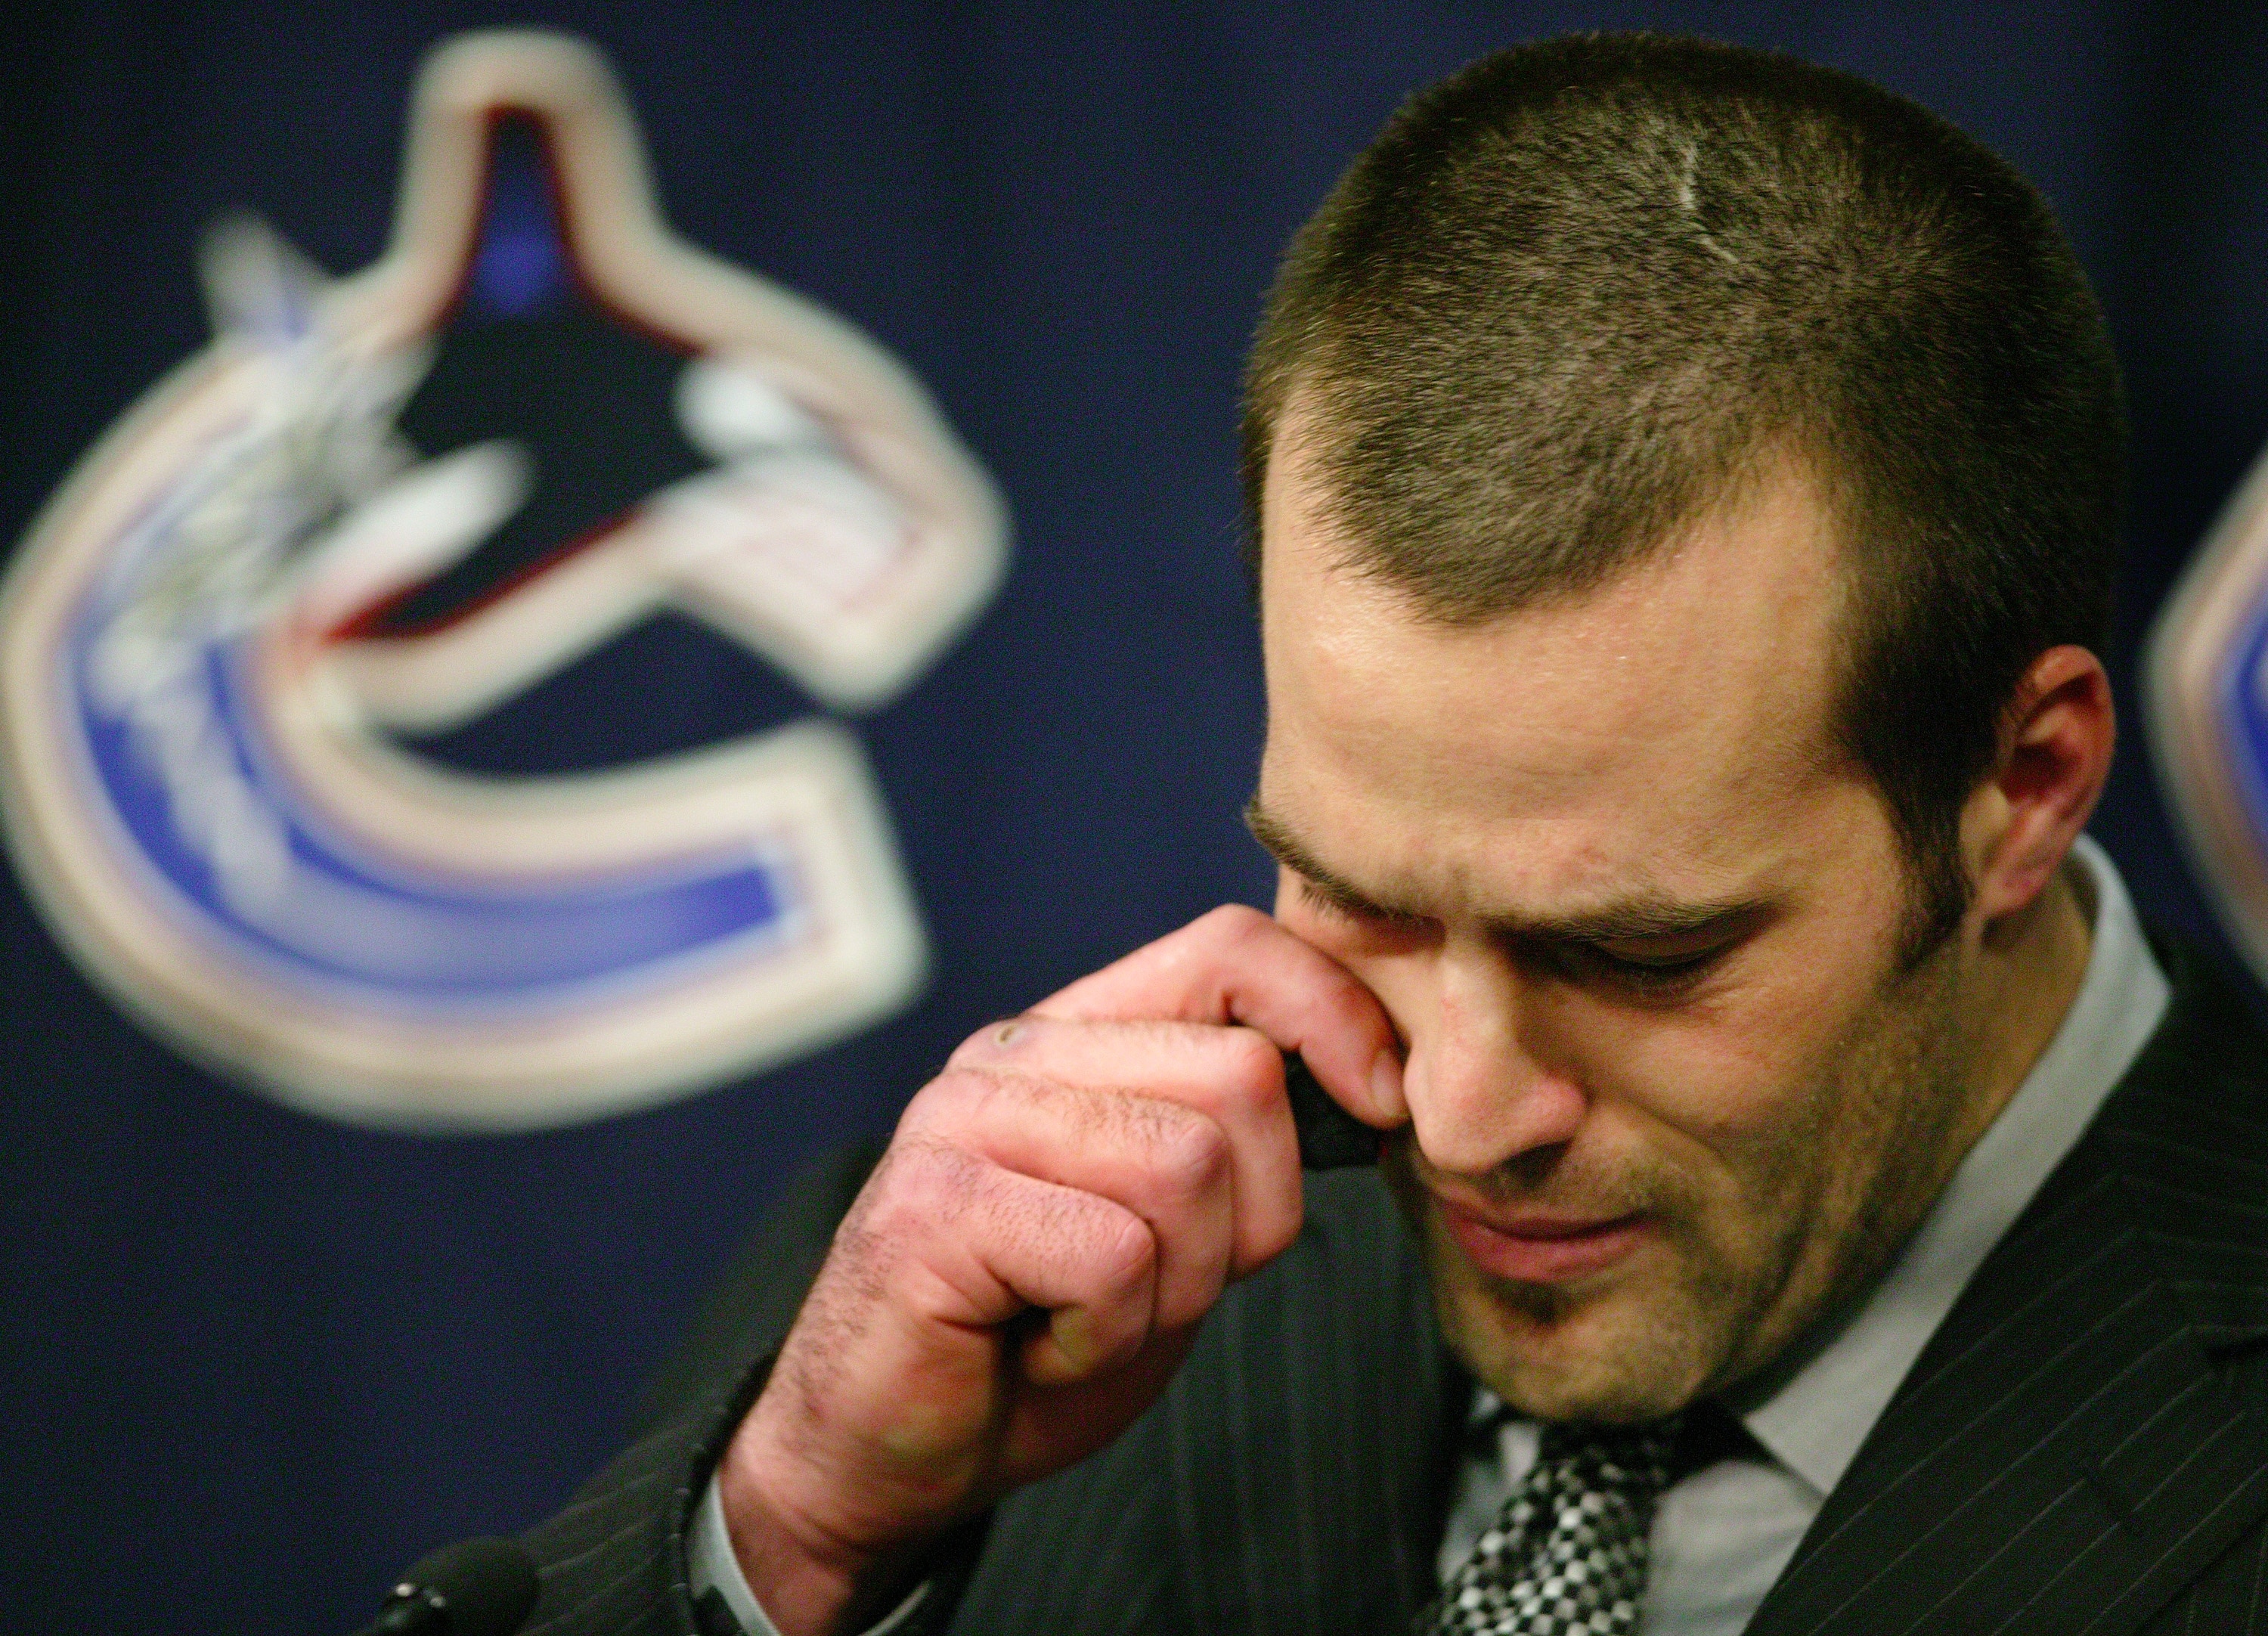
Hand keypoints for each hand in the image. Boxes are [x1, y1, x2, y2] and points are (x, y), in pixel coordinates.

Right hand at [713, 905, 1403, 1634]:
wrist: (882, 1453)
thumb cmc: (1036, 1338)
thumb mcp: (1175, 1228)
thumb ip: (1241, 1142)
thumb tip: (1381, 1083)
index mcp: (1079, 1034)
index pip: (1233, 950)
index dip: (1332, 1015)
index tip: (1381, 1106)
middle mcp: (1016, 1054)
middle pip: (1239, 1075)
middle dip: (1250, 1216)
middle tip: (1161, 1284)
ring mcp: (965, 1120)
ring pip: (1187, 1168)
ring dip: (1173, 1287)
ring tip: (1090, 1315)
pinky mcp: (935, 1205)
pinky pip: (1114, 1258)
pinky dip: (1106, 1336)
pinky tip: (1040, 1346)